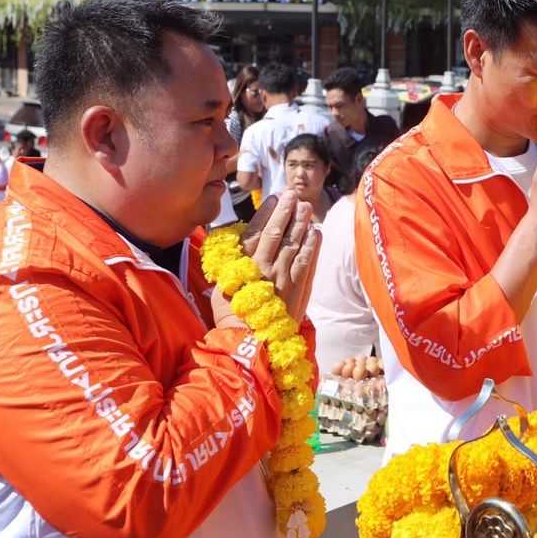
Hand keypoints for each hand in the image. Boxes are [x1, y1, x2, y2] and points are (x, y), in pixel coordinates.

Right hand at [227, 190, 321, 324]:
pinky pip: (308, 263)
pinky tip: (316, 233)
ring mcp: (283, 278)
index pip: (256, 232)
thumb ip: (230, 265)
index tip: (275, 197)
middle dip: (287, 212)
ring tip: (306, 207)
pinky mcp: (298, 290)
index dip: (267, 213)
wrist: (249, 343)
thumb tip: (234, 244)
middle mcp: (264, 268)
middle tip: (294, 194)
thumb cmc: (231, 315)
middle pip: (278, 234)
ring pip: (295, 245)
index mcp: (242, 266)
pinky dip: (313, 247)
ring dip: (301, 224)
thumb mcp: (220, 287)